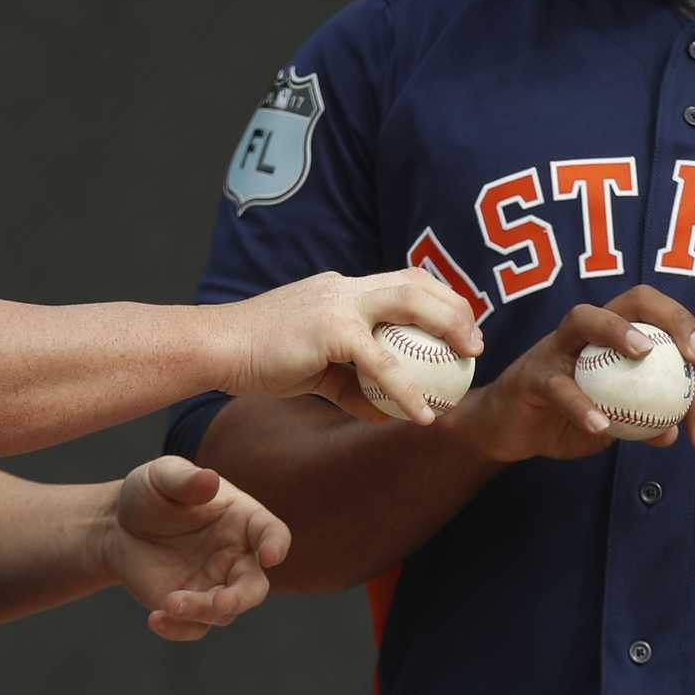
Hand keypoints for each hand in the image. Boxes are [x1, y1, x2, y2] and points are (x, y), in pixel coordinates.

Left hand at [99, 456, 292, 641]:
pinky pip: (194, 627)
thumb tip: (209, 480)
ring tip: (169, 603)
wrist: (117, 525)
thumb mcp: (163, 476)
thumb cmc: (151, 493)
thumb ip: (186, 480)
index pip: (272, 533)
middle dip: (241, 598)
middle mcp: (236, 557)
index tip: (271, 555)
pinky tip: (155, 619)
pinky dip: (179, 629)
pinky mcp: (191, 607)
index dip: (277, 544)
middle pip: (254, 586)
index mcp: (242, 520)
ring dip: (201, 612)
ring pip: (224, 611)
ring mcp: (214, 585)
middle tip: (221, 605)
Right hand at [215, 269, 482, 424]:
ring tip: (468, 363)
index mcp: (342, 289)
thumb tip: (382, 413)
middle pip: (415, 283)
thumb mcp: (314, 371)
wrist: (217, 349)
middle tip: (476, 344)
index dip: (437, 298)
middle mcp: (346, 287)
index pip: (401, 280)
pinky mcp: (332, 330)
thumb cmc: (259, 359)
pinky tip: (422, 414)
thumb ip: (351, 386)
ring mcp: (339, 304)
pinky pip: (381, 363)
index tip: (459, 326)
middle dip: (455, 308)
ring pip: (409, 305)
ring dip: (447, 330)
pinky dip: (407, 390)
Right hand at [445, 284, 694, 465]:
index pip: (655, 315)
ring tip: (644, 355)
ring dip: (617, 330)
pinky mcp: (530, 375)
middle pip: (631, 301)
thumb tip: (676, 435)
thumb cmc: (565, 416)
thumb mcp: (612, 422)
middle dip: (669, 317)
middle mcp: (586, 332)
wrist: (510, 431)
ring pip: (584, 319)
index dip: (684, 326)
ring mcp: (554, 348)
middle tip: (694, 355)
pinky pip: (557, 384)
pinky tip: (601, 425)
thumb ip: (642, 422)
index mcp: (612, 336)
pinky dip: (580, 404)